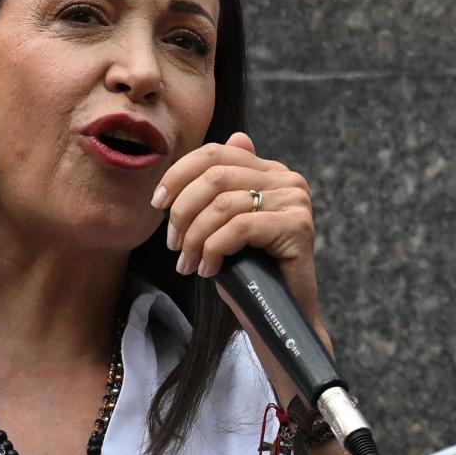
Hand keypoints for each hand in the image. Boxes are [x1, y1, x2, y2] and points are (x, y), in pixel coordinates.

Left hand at [154, 132, 329, 391]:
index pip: (216, 153)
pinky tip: (208, 270)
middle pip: (215, 176)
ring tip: (188, 263)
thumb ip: (227, 184)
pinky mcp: (297, 227)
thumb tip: (238, 135)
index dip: (179, 173)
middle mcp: (288, 180)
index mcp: (271, 172)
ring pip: (222, 205)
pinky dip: (214, 250)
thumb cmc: (249, 274)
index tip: (157, 204)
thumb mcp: (228, 224)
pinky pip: (239, 228)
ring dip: (194, 238)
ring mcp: (295, 202)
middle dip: (183, 211)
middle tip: (173, 245)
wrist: (279, 319)